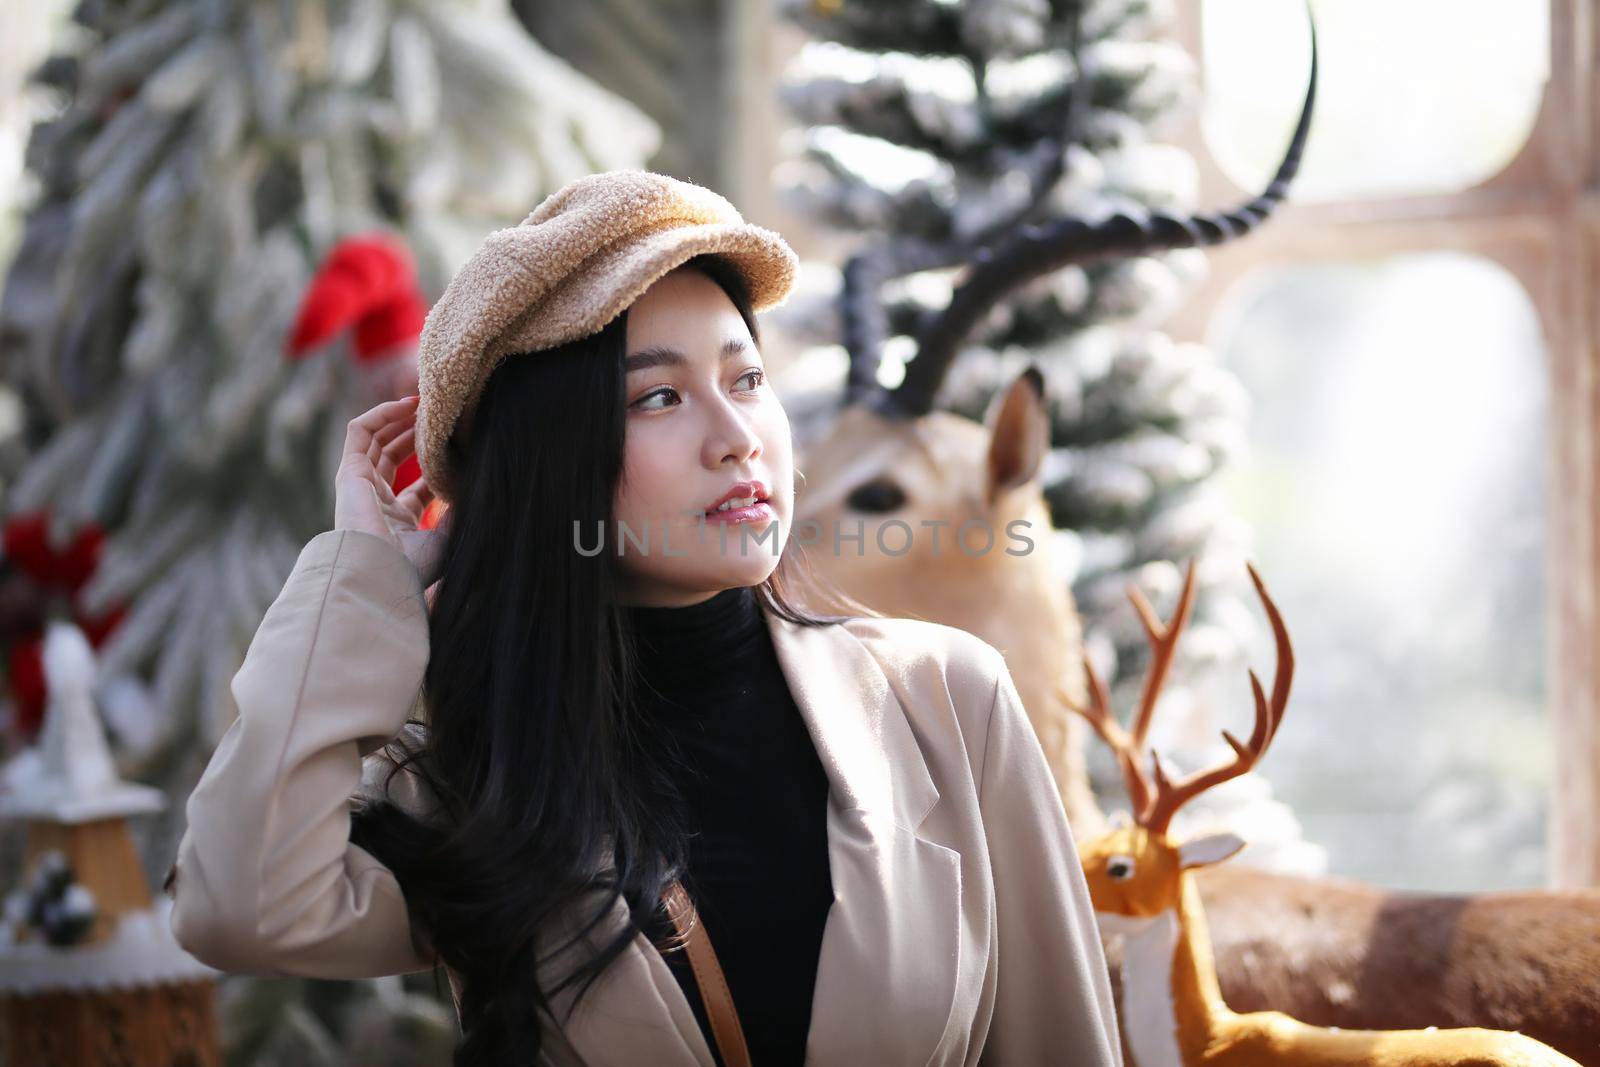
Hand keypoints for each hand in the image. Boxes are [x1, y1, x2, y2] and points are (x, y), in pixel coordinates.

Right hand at [333, 395, 444, 585]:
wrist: (379, 574)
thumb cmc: (413, 567)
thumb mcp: (448, 538)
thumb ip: (461, 512)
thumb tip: (478, 488)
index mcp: (400, 521)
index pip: (418, 485)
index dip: (437, 464)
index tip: (459, 445)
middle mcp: (378, 502)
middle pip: (394, 456)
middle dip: (417, 433)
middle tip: (441, 415)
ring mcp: (361, 485)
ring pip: (377, 440)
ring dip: (399, 418)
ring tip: (425, 403)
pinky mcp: (349, 472)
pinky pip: (360, 431)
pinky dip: (381, 414)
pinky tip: (406, 405)